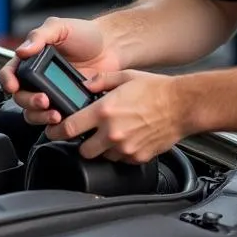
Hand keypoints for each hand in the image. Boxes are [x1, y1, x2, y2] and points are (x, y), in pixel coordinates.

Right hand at [0, 16, 120, 127]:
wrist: (111, 46)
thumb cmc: (85, 34)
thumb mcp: (60, 27)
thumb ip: (39, 35)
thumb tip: (22, 50)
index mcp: (31, 59)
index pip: (9, 72)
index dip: (7, 81)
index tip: (13, 86)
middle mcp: (38, 78)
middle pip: (20, 97)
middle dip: (28, 101)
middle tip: (43, 100)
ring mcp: (51, 93)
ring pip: (33, 112)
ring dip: (40, 116)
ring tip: (55, 113)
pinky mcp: (65, 105)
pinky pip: (54, 118)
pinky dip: (56, 121)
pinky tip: (65, 116)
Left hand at [46, 69, 184, 162]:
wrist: (183, 105)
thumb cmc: (156, 90)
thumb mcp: (125, 77)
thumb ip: (100, 80)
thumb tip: (84, 85)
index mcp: (104, 111)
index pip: (69, 128)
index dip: (56, 131)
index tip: (53, 131)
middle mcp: (112, 132)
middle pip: (82, 150)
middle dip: (82, 143)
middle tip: (88, 134)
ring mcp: (125, 148)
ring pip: (102, 156)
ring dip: (103, 148)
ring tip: (114, 133)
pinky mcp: (137, 157)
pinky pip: (121, 160)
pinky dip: (121, 152)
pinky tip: (129, 138)